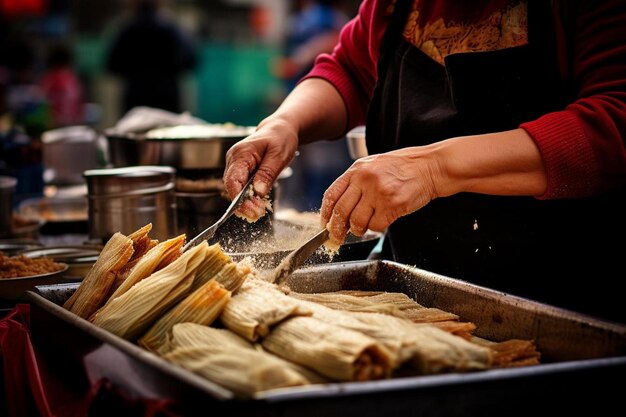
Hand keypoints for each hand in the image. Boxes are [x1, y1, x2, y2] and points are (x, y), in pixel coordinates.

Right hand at [223, 118, 298, 220]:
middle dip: (243, 203)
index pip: (232, 180)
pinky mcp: (241, 171)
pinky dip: (249, 197)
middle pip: (232, 187)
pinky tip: (258, 203)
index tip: (252, 210)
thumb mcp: (279, 155)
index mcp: (240, 153)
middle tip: (258, 214)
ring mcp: (236, 165)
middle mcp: (234, 160)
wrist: (280, 130)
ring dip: (246, 202)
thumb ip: (267, 173)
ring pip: (236, 189)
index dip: (239, 199)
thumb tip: (258, 192)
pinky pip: (242, 187)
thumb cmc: (280, 138)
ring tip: (260, 211)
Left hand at [320, 147, 439, 244]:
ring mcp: (378, 192)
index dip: (325, 214)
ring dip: (358, 230)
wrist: (430, 167)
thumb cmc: (403, 167)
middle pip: (341, 211)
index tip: (324, 225)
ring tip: (363, 228)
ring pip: (357, 222)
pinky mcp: (392, 205)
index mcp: (357, 169)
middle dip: (336, 230)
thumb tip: (339, 209)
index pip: (331, 195)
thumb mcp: (373, 165)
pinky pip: (376, 226)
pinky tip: (382, 220)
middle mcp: (364, 179)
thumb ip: (356, 182)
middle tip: (336, 238)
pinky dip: (376, 228)